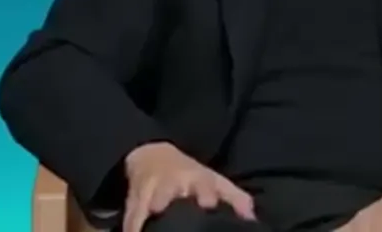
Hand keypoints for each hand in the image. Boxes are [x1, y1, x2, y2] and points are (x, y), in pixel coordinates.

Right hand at [122, 142, 255, 231]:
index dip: (205, 193)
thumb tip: (252, 218)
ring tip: (142, 230)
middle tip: (160, 209)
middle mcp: (170, 184)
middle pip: (167, 191)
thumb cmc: (191, 176)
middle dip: (165, 199)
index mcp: (196, 179)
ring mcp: (149, 192)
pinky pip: (130, 219)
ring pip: (143, 205)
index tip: (208, 204)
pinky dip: (131, 229)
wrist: (152, 157)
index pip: (202, 184)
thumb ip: (235, 199)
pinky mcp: (133, 203)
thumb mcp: (215, 181)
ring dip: (142, 217)